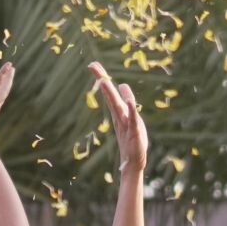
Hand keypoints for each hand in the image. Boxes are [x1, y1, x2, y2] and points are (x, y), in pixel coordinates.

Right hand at [85, 61, 147, 182]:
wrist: (134, 161)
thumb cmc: (133, 139)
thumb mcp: (131, 116)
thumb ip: (127, 102)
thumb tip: (122, 85)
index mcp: (119, 111)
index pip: (109, 92)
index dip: (102, 78)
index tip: (93, 65)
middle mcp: (120, 115)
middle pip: (110, 95)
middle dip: (102, 80)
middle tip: (92, 65)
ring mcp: (126, 123)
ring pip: (118, 106)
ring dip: (111, 93)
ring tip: (105, 80)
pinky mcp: (134, 132)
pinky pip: (132, 119)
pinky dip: (130, 110)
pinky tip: (128, 102)